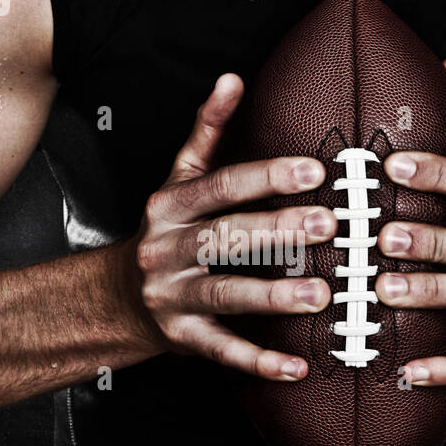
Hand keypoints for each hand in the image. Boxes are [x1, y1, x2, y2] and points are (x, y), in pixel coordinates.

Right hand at [134, 73, 336, 380]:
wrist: (113, 298)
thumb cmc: (165, 231)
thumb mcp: (178, 179)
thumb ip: (208, 131)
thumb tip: (233, 78)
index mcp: (170, 206)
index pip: (220, 186)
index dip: (266, 177)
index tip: (313, 171)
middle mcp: (166, 249)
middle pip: (226, 237)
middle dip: (279, 231)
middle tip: (332, 226)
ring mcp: (172, 296)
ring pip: (225, 293)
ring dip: (273, 295)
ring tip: (321, 294)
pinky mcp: (181, 339)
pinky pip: (222, 352)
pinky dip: (259, 362)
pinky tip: (297, 367)